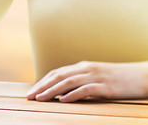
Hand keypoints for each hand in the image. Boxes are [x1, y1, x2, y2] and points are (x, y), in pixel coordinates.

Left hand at [26, 61, 147, 102]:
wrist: (142, 76)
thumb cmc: (117, 78)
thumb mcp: (95, 77)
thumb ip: (80, 81)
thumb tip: (62, 92)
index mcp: (82, 67)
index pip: (57, 73)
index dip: (43, 82)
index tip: (32, 91)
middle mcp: (86, 69)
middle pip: (59, 76)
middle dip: (42, 86)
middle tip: (30, 96)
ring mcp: (96, 76)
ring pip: (69, 82)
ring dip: (52, 91)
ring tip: (41, 99)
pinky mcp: (106, 86)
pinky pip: (86, 89)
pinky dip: (73, 94)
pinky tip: (63, 100)